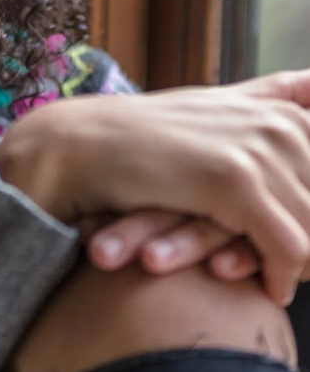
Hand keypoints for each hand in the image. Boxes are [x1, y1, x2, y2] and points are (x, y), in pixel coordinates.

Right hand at [0, 67, 309, 306]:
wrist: (84, 146)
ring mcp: (257, 151)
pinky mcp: (234, 183)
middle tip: (303, 270)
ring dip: (304, 265)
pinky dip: (281, 275)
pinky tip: (269, 290)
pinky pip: (288, 247)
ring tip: (286, 282)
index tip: (305, 240)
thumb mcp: (215, 111)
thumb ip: (265, 98)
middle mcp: (276, 125)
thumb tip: (306, 82)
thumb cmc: (144, 137)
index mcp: (279, 113)